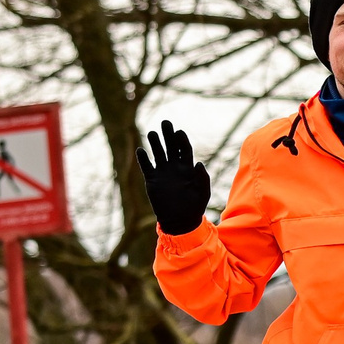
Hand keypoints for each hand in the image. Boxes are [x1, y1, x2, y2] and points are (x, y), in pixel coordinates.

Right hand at [136, 120, 210, 235]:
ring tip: (152, 133)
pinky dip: (143, 158)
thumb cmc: (194, 207)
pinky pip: (146, 166)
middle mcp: (174, 167)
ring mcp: (162, 172)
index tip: (179, 132)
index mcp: (188, 168)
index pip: (184, 149)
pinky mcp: (152, 180)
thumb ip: (203, 179)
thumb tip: (199, 164)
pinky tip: (140, 150)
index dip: (181, 140)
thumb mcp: (203, 193)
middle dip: (168, 135)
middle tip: (165, 122)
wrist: (179, 221)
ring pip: (158, 153)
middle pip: (170, 146)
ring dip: (155, 143)